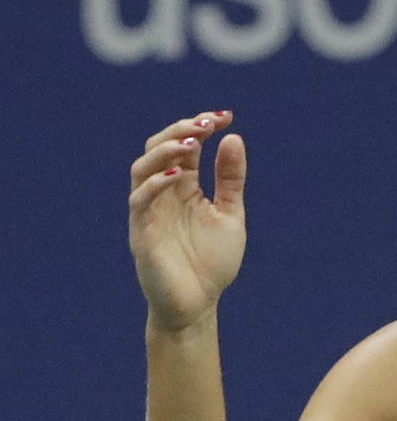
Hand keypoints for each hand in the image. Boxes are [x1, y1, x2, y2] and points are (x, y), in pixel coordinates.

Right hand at [129, 111, 245, 331]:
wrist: (198, 305)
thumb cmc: (211, 262)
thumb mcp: (230, 215)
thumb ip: (230, 180)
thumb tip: (233, 137)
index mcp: (185, 188)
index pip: (186, 147)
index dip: (200, 127)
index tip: (225, 115)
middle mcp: (164, 194)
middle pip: (159, 148)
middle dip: (181, 130)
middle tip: (206, 123)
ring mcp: (150, 211)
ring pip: (142, 168)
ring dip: (165, 150)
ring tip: (192, 142)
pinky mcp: (142, 232)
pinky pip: (140, 201)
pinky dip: (155, 183)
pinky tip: (178, 173)